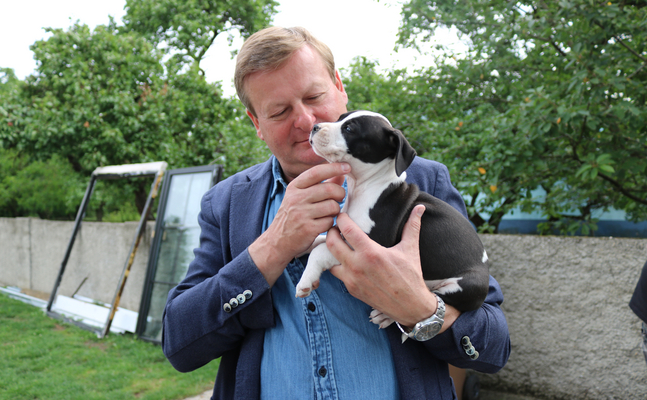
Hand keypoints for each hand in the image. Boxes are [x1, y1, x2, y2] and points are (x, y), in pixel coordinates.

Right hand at [249, 162, 348, 285]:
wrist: (277, 241)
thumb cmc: (293, 216)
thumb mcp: (301, 197)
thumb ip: (321, 184)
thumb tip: (341, 173)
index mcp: (295, 187)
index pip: (317, 172)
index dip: (334, 168)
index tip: (347, 167)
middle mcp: (297, 198)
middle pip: (329, 189)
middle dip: (340, 193)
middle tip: (339, 199)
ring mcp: (302, 213)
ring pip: (332, 206)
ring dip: (336, 210)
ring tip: (329, 213)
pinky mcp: (308, 228)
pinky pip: (330, 221)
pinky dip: (331, 223)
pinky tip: (324, 224)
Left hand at [328, 205, 459, 329]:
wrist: (411, 306)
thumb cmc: (411, 276)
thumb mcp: (410, 249)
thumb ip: (412, 226)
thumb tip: (420, 207)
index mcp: (371, 253)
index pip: (347, 230)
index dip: (341, 219)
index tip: (342, 215)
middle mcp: (358, 266)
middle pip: (331, 243)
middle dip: (331, 232)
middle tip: (336, 228)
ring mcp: (352, 279)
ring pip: (329, 260)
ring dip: (330, 250)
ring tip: (338, 243)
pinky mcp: (351, 290)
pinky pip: (336, 273)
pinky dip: (337, 264)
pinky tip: (343, 258)